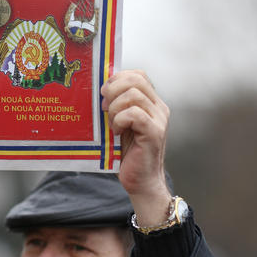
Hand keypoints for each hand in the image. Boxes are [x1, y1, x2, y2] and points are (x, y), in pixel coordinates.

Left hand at [101, 70, 170, 225]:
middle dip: (113, 89)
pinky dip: (120, 120)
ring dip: (115, 108)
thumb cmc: (127, 154)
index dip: (118, 78)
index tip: (104, 94)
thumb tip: (98, 89)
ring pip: (134, 95)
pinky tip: (116, 132)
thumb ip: (115, 106)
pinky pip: (134, 114)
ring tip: (111, 123)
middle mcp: (159, 108)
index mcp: (151, 103)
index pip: (138, 75)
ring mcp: (158, 120)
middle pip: (136, 80)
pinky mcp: (154, 133)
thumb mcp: (119, 124)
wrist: (141, 181)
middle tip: (103, 108)